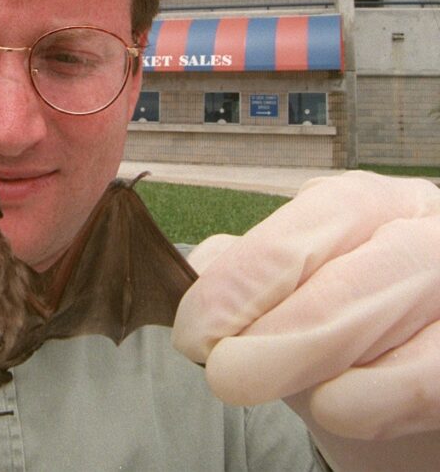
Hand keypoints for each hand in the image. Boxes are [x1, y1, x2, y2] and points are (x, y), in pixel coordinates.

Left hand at [172, 171, 439, 471]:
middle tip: (224, 372)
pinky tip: (333, 407)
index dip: (248, 275)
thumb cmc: (339, 325)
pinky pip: (427, 379)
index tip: (195, 329)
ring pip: (392, 318)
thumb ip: (248, 272)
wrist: (399, 389)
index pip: (312, 220)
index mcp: (369, 204)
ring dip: (311, 357)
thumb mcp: (290, 289)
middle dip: (277, 329)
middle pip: (352, 275)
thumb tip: (203, 270)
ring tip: (256, 383)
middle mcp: (425, 232)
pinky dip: (373, 396)